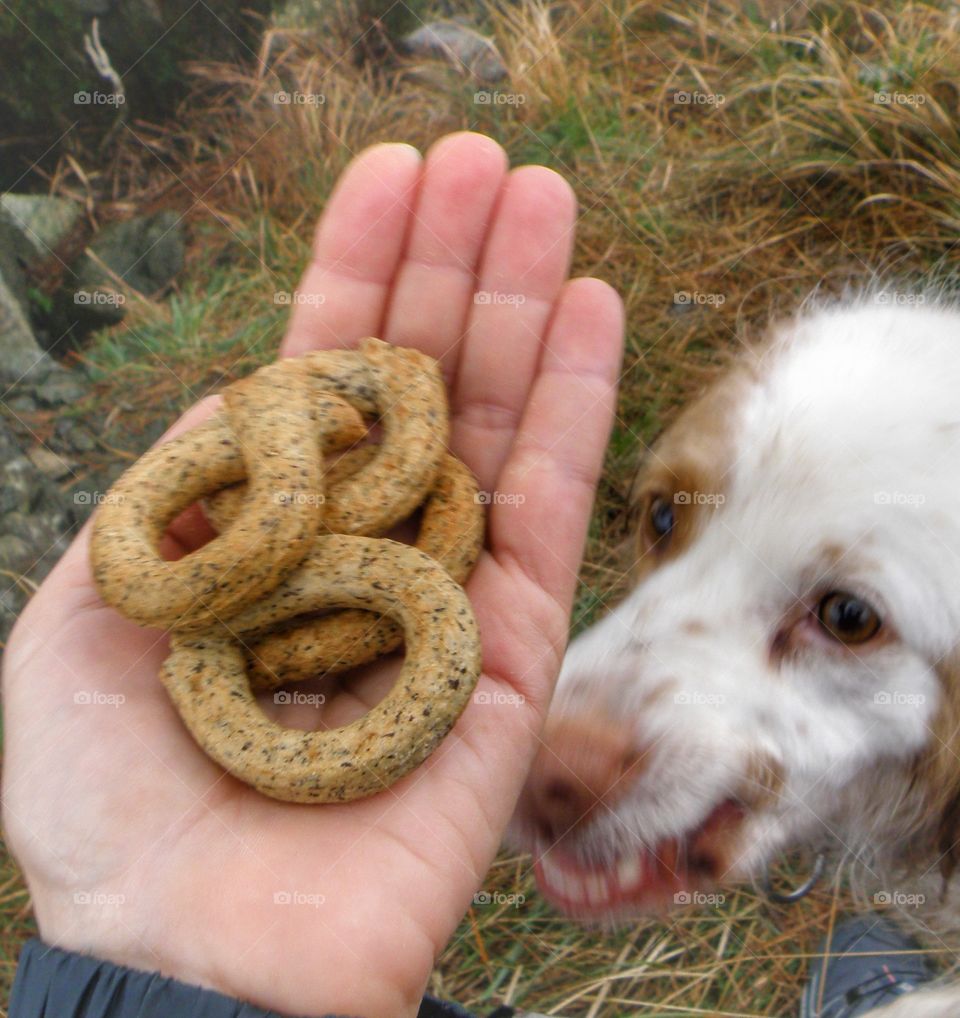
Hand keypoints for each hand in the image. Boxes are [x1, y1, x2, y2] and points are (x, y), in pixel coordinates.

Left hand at [2, 132, 622, 1016]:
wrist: (197, 961)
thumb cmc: (115, 808)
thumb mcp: (90, 615)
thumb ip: (170, 498)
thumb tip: (243, 394)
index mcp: (267, 532)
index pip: (320, 373)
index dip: (354, 268)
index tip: (390, 174)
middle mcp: (362, 546)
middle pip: (417, 381)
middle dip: (450, 264)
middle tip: (487, 158)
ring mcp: (445, 593)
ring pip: (493, 423)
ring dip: (521, 306)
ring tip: (544, 199)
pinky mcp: (513, 652)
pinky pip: (551, 510)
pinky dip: (572, 407)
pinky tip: (590, 309)